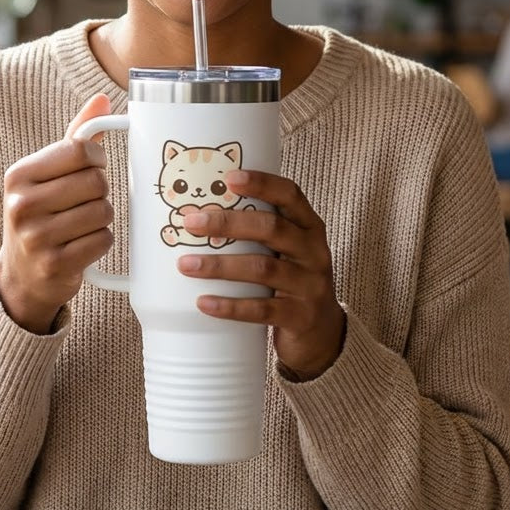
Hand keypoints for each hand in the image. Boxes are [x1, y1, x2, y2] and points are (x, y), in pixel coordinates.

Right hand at [0, 94, 113, 333]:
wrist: (21, 277)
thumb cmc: (41, 214)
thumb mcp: (47, 174)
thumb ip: (75, 136)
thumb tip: (103, 99)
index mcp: (18, 175)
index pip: (79, 149)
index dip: (97, 157)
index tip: (92, 167)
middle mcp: (22, 204)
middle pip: (96, 181)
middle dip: (100, 190)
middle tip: (84, 201)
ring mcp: (37, 237)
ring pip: (103, 210)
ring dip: (102, 217)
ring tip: (81, 224)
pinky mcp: (56, 265)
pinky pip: (103, 239)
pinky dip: (101, 241)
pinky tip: (82, 245)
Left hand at [177, 170, 344, 380]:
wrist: (323, 332)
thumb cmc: (292, 279)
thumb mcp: (286, 250)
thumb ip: (258, 231)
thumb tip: (198, 212)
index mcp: (309, 227)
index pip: (290, 195)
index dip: (262, 183)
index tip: (229, 177)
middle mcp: (313, 252)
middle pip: (271, 229)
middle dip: (227, 223)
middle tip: (191, 222)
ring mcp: (310, 285)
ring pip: (263, 269)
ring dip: (220, 265)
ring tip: (186, 265)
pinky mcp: (301, 317)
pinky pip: (263, 310)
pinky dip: (230, 306)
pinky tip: (204, 303)